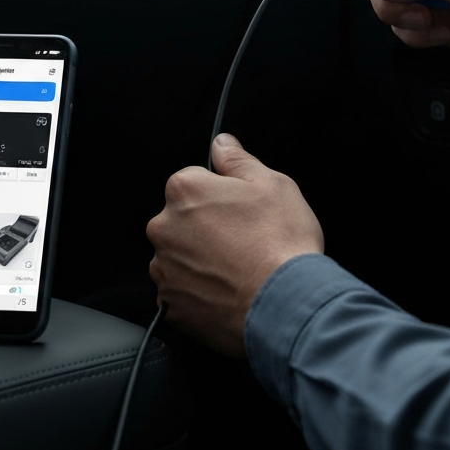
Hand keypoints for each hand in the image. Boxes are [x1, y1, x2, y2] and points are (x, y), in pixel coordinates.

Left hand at [147, 134, 323, 355]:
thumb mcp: (271, 183)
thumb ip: (237, 159)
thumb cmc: (280, 240)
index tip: (241, 208)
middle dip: (207, 225)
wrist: (285, 305)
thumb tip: (221, 143)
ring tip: (238, 269)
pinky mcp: (170, 306)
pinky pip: (182, 290)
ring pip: (180, 255)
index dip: (221, 192)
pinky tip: (229, 290)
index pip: (193, 180)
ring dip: (200, 259)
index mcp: (184, 191)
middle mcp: (163, 228)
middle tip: (244, 239)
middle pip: (182, 218)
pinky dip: (200, 290)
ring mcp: (164, 270)